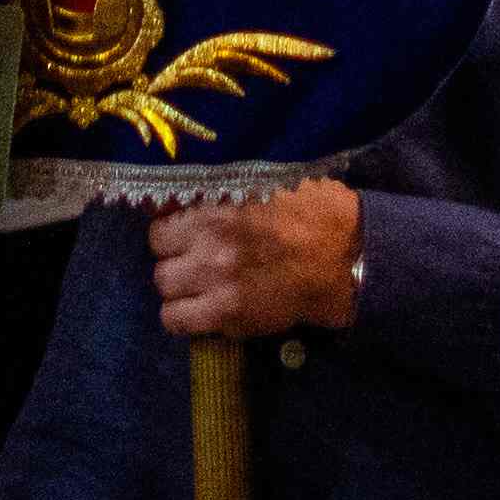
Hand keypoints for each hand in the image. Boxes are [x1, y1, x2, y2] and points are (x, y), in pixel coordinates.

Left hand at [149, 180, 363, 338]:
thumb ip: (220, 184)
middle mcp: (208, 242)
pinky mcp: (226, 314)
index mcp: (216, 205)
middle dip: (173, 251)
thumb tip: (178, 194)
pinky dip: (182, 316)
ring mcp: (215, 281)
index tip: (185, 229)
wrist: (342, 258)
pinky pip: (175, 320)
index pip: (159, 216)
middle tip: (193, 254)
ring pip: (163, 285)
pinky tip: (200, 308)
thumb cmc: (310, 210)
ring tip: (198, 281)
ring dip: (178, 283)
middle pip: (157, 250)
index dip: (172, 223)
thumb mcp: (264, 179)